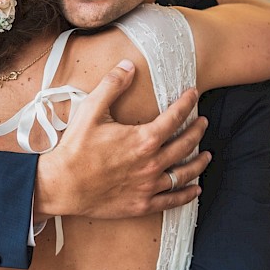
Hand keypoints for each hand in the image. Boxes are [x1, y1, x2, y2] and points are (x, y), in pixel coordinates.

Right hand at [34, 59, 210, 220]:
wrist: (62, 185)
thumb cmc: (75, 148)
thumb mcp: (91, 110)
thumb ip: (112, 86)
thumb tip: (128, 65)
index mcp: (143, 139)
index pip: (175, 117)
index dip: (187, 103)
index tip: (194, 94)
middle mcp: (152, 163)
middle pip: (185, 144)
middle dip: (197, 130)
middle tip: (203, 122)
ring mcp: (149, 186)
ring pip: (184, 173)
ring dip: (199, 163)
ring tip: (207, 155)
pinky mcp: (142, 204)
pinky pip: (172, 200)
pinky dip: (187, 194)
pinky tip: (195, 189)